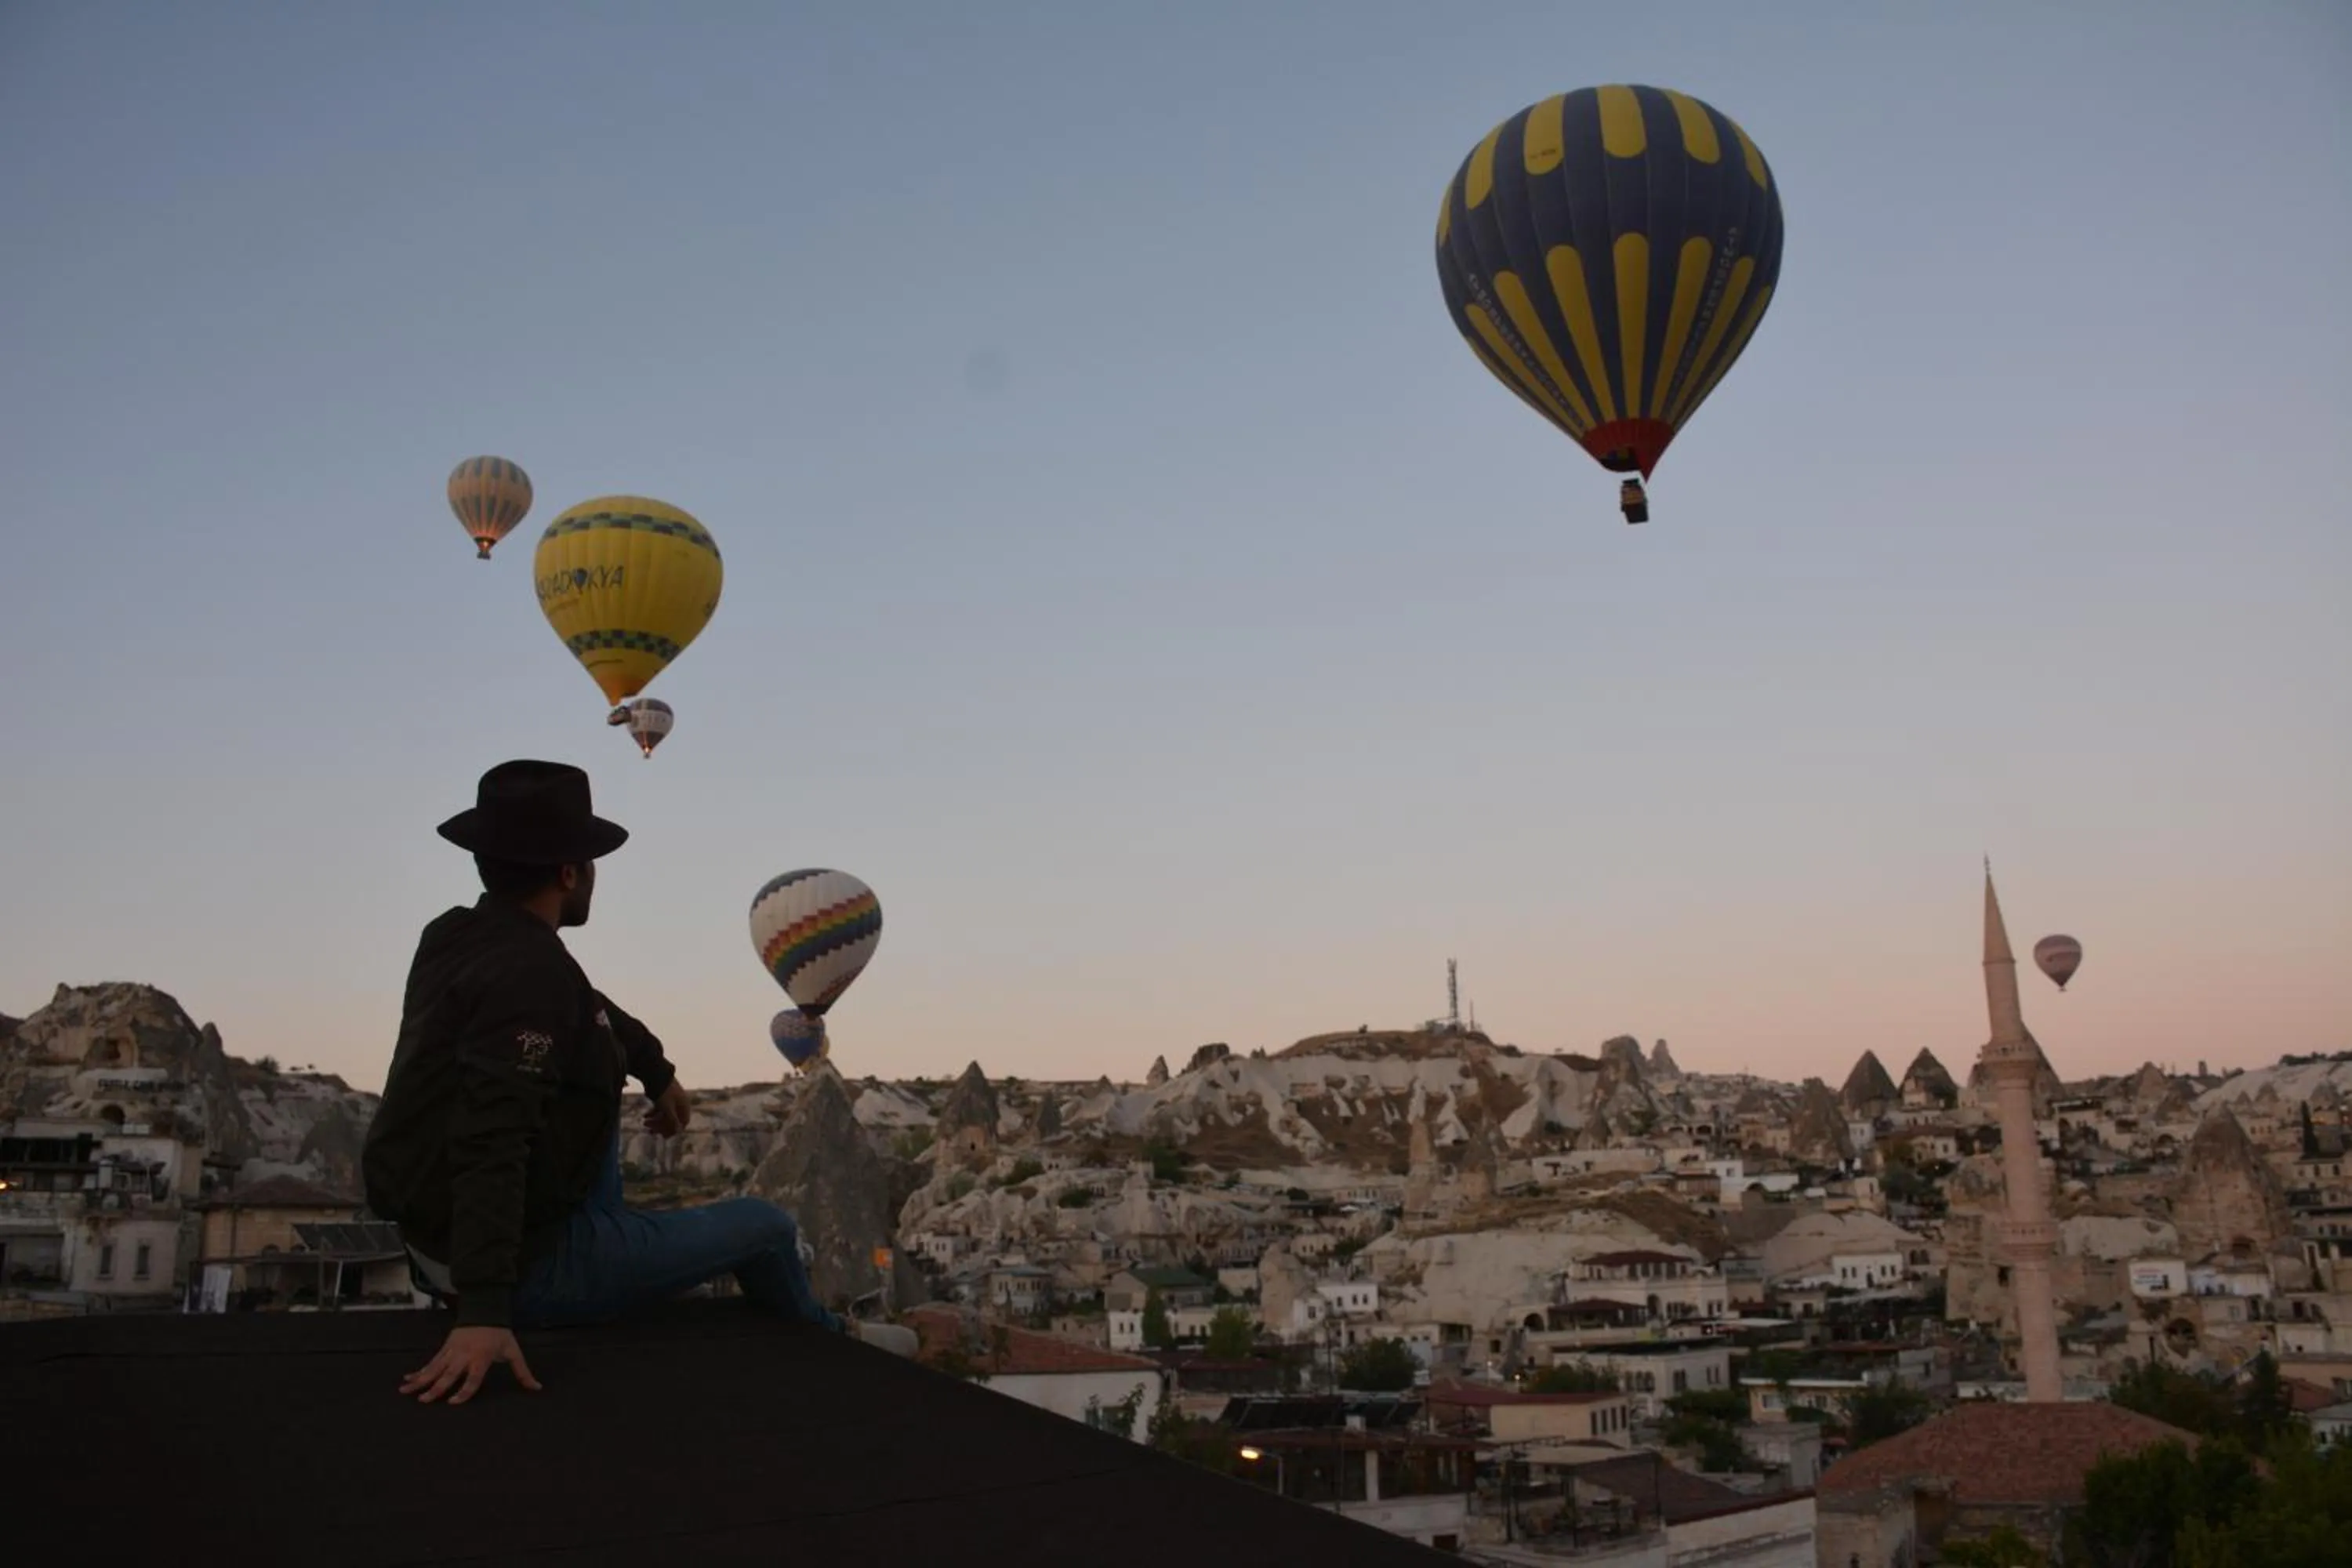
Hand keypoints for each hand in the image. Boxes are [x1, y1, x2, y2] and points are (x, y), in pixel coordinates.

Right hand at [399, 1325, 541, 1405]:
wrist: (485, 1309)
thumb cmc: (500, 1334)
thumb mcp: (513, 1351)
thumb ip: (523, 1371)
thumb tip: (536, 1387)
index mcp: (482, 1357)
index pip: (472, 1378)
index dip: (464, 1391)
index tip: (453, 1403)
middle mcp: (465, 1355)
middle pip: (449, 1374)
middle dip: (436, 1388)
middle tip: (424, 1401)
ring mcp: (452, 1351)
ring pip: (434, 1368)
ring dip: (420, 1380)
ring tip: (406, 1391)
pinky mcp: (445, 1347)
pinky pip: (431, 1361)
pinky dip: (419, 1370)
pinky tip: (408, 1379)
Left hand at [643, 1079, 692, 1136]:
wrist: (655, 1074)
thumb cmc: (663, 1092)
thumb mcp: (667, 1108)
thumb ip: (673, 1120)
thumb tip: (679, 1132)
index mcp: (684, 1106)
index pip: (682, 1123)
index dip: (673, 1130)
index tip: (663, 1136)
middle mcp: (680, 1103)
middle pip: (672, 1120)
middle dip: (660, 1127)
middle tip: (649, 1131)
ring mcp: (671, 1100)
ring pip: (664, 1115)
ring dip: (655, 1121)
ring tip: (644, 1123)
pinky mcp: (664, 1097)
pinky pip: (660, 1109)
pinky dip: (653, 1114)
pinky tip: (644, 1115)